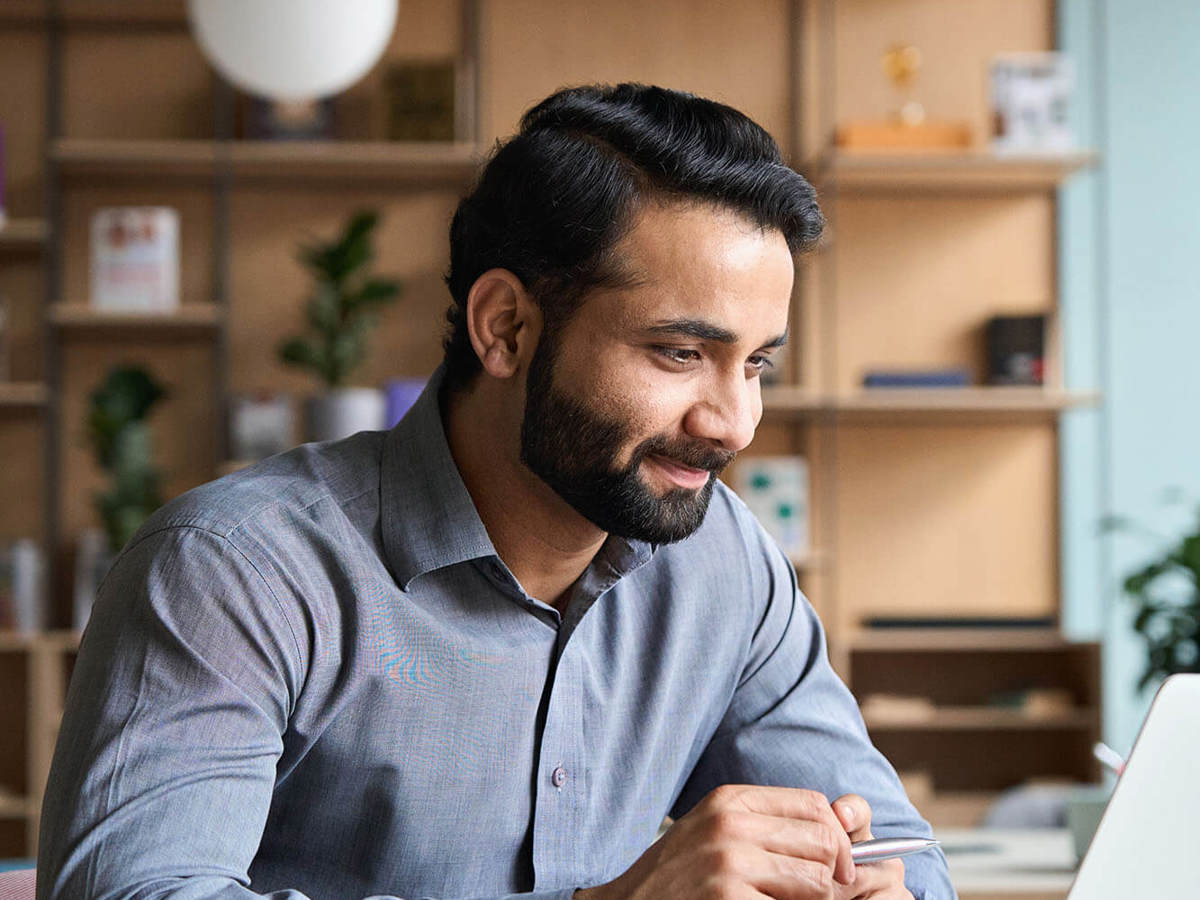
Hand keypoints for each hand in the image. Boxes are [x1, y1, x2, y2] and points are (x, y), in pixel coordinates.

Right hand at [573, 784, 910, 899]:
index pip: (813, 804)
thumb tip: (837, 830)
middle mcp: (731, 823)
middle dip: (833, 875)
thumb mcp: (713, 832)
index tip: (839, 867)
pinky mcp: (728, 897)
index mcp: (730, 800)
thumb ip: (763, 825)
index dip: (838, 837)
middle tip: (822, 897)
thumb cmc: (676, 876)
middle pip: (823, 840)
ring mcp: (729, 861)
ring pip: (818, 880)